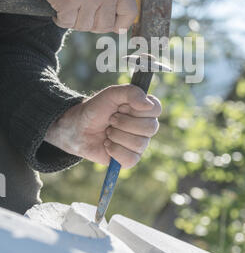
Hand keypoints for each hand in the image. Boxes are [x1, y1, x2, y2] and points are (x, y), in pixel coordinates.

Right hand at [29, 0, 136, 32]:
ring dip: (73, 20)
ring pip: (85, 26)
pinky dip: (60, 18)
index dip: (121, 24)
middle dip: (91, 24)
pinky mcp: (70, 0)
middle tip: (80, 10)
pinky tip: (58, 3)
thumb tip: (121, 28)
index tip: (112, 27)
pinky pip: (67, 23)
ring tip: (69, 2)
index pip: (130, 12)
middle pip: (105, 26)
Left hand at [45, 85, 161, 168]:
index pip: (156, 109)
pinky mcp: (130, 159)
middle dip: (124, 122)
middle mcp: (146, 127)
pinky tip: (107, 144)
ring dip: (116, 135)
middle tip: (111, 119)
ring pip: (139, 143)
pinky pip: (130, 159)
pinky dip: (114, 150)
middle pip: (150, 128)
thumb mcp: (111, 94)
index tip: (121, 106)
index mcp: (145, 109)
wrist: (79, 127)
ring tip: (107, 131)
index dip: (137, 109)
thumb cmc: (97, 108)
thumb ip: (131, 93)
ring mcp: (140, 144)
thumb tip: (148, 104)